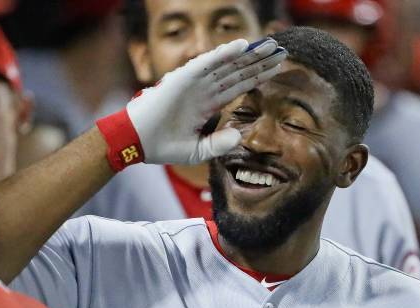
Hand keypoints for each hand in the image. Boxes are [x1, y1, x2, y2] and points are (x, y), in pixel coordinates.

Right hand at [97, 38, 285, 169]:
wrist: (138, 142)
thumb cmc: (163, 146)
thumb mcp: (198, 151)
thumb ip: (220, 144)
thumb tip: (241, 135)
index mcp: (207, 104)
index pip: (238, 86)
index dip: (257, 76)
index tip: (276, 69)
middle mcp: (204, 89)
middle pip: (237, 71)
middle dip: (259, 61)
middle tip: (281, 51)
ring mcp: (195, 82)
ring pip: (227, 64)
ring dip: (248, 54)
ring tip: (270, 45)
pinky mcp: (184, 78)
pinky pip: (207, 63)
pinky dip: (224, 53)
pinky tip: (242, 46)